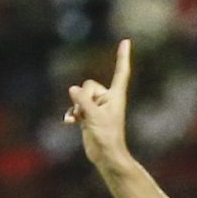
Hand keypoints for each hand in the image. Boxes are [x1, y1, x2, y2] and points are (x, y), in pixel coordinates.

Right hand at [62, 38, 132, 167]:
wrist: (106, 156)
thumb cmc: (106, 137)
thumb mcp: (93, 116)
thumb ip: (82, 101)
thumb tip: (73, 89)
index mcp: (115, 95)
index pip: (120, 72)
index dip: (122, 56)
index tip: (126, 41)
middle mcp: (107, 98)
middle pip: (89, 85)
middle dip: (83, 98)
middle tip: (89, 114)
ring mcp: (97, 107)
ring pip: (80, 96)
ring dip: (76, 107)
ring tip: (81, 120)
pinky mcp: (89, 116)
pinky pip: (76, 106)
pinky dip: (72, 112)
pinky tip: (70, 121)